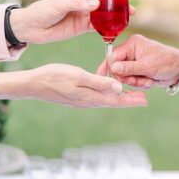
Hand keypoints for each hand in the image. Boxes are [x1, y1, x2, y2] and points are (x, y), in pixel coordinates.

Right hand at [0, 63, 147, 108]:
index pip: (116, 100)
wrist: (33, 84)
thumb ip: (99, 82)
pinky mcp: (74, 97)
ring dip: (118, 98)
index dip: (131, 100)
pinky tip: (106, 92)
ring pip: (105, 100)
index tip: (145, 99)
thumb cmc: (54, 76)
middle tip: (143, 99)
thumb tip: (119, 88)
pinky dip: (106, 96)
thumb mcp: (78, 76)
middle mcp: (87, 102)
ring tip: (129, 95)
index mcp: (90, 97)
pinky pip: (96, 98)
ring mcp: (80, 100)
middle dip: (128, 100)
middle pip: (113, 102)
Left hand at [9, 0, 135, 44]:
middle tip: (133, 9)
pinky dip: (107, 29)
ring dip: (116, 18)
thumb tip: (96, 4)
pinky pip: (97, 28)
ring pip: (104, 16)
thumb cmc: (44, 10)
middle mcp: (84, 3)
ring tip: (129, 19)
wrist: (32, 27)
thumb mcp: (60, 5)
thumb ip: (77, 4)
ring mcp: (83, 16)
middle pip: (106, 3)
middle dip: (119, 5)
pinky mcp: (81, 28)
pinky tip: (117, 31)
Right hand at [96, 34, 178, 87]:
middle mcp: (130, 52)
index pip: (113, 56)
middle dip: (127, 77)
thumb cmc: (167, 63)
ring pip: (124, 76)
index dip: (111, 68)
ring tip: (148, 80)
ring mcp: (134, 62)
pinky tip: (149, 81)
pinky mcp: (137, 70)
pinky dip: (139, 83)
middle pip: (117, 68)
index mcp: (131, 45)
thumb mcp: (147, 66)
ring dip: (135, 82)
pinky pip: (131, 80)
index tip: (110, 79)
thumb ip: (128, 68)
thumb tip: (112, 68)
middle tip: (139, 80)